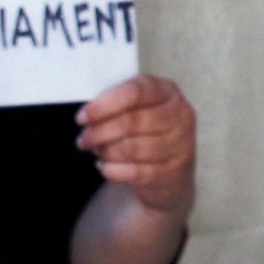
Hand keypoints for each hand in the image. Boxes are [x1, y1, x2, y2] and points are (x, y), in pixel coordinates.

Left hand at [77, 75, 196, 215]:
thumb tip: (87, 115)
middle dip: (99, 133)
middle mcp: (179, 114)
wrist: (172, 164)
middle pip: (131, 122)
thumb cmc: (147, 130)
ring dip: (106, 153)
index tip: (82, 117)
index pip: (134, 92)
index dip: (103, 106)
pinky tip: (106, 167)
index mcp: (167, 91)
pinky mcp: (174, 170)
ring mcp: (181, 144)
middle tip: (84, 140)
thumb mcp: (137, 107)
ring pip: (132, 149)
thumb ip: (117, 104)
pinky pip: (136, 172)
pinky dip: (114, 171)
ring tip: (97, 153)